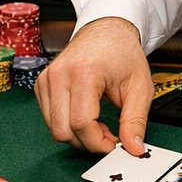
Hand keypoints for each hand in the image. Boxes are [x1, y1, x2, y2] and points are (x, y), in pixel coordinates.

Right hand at [35, 18, 150, 155]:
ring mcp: (46, 80)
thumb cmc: (124, 55)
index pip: (81, 123)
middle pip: (63, 130)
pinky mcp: (40, 85)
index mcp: (83, 73)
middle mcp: (58, 75)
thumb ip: (136, 121)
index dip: (98, 142)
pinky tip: (86, 116)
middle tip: (109, 135)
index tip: (115, 145)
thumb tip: (134, 150)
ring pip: (54, 129)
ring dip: (77, 136)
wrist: (106, 31)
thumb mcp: (140, 87)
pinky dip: (68, 126)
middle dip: (87, 142)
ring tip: (99, 123)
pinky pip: (50, 119)